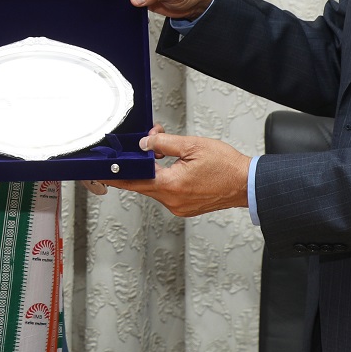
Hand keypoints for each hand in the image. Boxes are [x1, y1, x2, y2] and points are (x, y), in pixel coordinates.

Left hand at [108, 132, 249, 216]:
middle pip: (143, 183)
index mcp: (171, 185)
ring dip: (154, 170)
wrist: (247, 184)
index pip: (134, 180)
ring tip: (165, 152)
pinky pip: (166, 192)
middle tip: (144, 148)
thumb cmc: (226, 166)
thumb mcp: (192, 145)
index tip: (103, 172)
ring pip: (155, 187)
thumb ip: (163, 143)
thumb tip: (144, 143)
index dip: (117, 174)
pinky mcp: (185, 207)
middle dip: (140, 164)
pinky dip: (165, 179)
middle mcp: (172, 201)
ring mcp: (179, 207)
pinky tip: (173, 167)